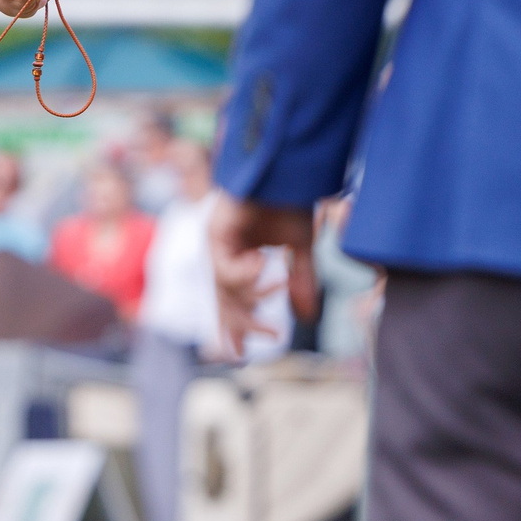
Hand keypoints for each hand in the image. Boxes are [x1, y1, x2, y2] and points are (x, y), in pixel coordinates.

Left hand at [210, 196, 319, 354]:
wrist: (287, 169)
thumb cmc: (291, 199)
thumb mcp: (301, 248)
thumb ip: (300, 280)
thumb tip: (306, 317)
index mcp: (239, 257)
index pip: (232, 299)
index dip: (237, 326)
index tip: (241, 352)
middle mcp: (223, 253)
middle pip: (223, 300)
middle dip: (241, 324)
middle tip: (264, 338)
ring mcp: (216, 244)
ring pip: (224, 289)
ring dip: (252, 299)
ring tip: (278, 294)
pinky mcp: (215, 234)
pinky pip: (225, 270)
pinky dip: (245, 274)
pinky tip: (265, 263)